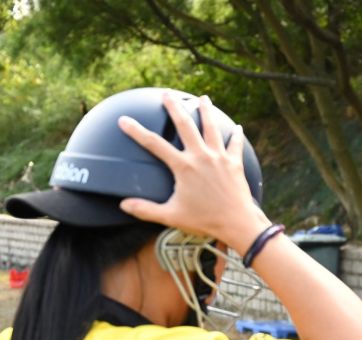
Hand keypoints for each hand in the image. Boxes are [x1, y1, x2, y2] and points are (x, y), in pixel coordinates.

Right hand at [117, 91, 267, 253]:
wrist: (237, 223)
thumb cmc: (204, 220)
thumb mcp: (171, 216)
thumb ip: (146, 209)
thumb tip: (123, 205)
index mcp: (183, 167)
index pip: (154, 144)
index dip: (137, 131)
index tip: (124, 120)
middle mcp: (201, 156)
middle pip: (185, 125)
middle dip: (175, 107)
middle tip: (168, 94)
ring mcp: (219, 157)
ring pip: (211, 128)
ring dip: (206, 111)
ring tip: (203, 98)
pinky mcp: (235, 163)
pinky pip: (235, 145)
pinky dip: (236, 135)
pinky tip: (237, 127)